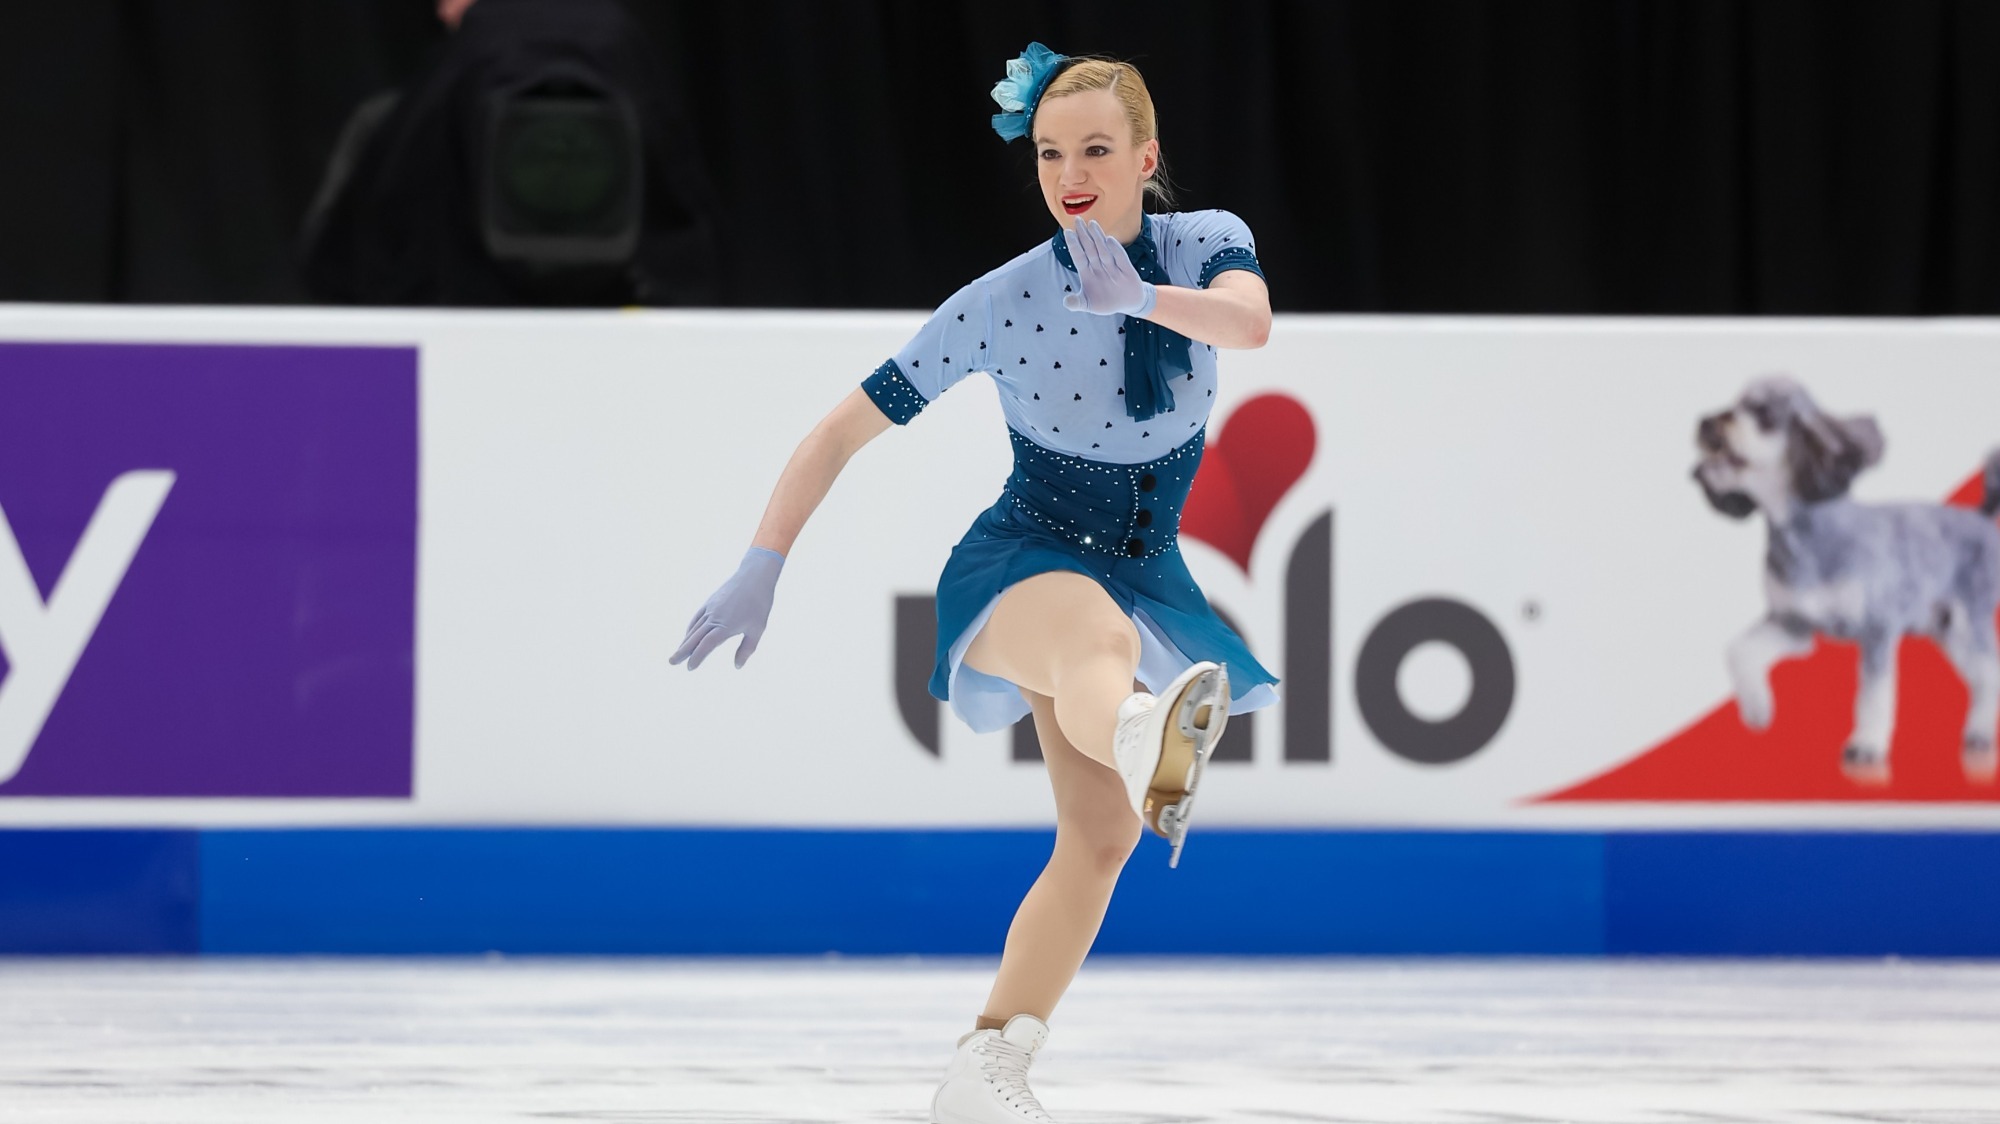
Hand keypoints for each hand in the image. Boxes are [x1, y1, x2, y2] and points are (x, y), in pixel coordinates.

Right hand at [670, 547, 782, 669]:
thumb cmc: (759, 604)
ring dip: (685, 641)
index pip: (706, 645)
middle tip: (671, 662)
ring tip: (678, 652)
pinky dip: (690, 627)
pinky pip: (696, 617)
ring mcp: (710, 609)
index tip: (689, 668)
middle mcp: (714, 618)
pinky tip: (688, 634)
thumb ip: (747, 649)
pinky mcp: (710, 602)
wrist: (754, 576)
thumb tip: (737, 666)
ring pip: (694, 627)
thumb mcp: (757, 629)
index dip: (697, 657)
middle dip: (682, 651)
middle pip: (694, 637)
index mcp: (725, 626)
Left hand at [1062, 219, 1155, 316]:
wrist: (1129, 303)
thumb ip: (1077, 303)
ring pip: (1103, 250)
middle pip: (1089, 248)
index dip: (1073, 245)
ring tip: (1091, 224)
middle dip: (1083, 235)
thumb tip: (1066, 302)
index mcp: (1087, 273)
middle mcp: (1098, 266)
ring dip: (1097, 237)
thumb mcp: (1089, 305)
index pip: (1078, 256)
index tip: (1067, 232)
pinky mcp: (1126, 269)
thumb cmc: (1106, 301)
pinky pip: (1119, 258)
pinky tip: (1109, 239)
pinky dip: (1115, 249)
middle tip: (1077, 220)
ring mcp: (1112, 266)